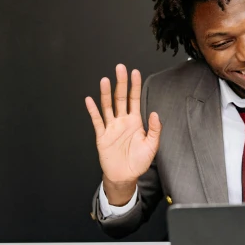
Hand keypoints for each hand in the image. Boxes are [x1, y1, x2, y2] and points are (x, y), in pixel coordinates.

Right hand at [85, 64, 160, 204]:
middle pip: (120, 98)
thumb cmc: (139, 161)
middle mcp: (122, 121)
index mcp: (135, 121)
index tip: (135, 72)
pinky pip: (97, 121)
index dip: (134, 86)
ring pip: (108, 106)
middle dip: (121, 83)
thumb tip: (154, 113)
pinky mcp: (102, 136)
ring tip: (105, 80)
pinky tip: (90, 100)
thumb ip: (155, 129)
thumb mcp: (152, 145)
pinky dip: (93, 111)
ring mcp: (111, 127)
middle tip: (120, 68)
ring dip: (106, 93)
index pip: (134, 99)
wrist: (125, 176)